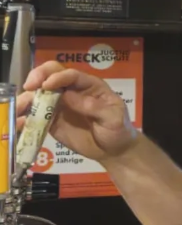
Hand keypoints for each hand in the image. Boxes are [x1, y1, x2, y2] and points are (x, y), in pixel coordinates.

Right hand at [17, 61, 136, 162]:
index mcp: (89, 85)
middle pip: (51, 75)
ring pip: (40, 93)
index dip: (58, 77)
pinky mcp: (52, 120)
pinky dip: (26, 115)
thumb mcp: (113, 117)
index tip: (47, 85)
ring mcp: (60, 104)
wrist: (114, 150)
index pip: (71, 75)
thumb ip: (93, 106)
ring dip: (28, 96)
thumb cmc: (118, 129)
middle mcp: (72, 91)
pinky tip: (21, 120)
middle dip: (38, 77)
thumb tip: (68, 96)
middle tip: (30, 86)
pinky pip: (36, 114)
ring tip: (21, 106)